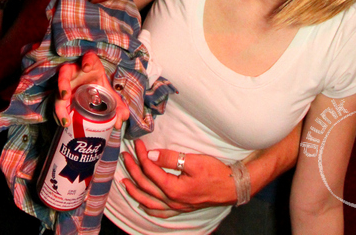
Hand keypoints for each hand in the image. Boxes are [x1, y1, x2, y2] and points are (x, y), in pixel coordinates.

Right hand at [55, 52, 128, 130]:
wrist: (90, 85)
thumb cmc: (97, 84)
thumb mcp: (108, 91)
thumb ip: (117, 105)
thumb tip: (120, 121)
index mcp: (91, 66)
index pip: (89, 58)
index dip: (87, 61)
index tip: (86, 67)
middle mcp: (75, 72)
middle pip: (65, 73)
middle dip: (63, 84)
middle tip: (65, 96)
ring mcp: (66, 83)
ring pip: (57, 94)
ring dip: (60, 105)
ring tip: (65, 120)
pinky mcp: (61, 94)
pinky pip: (58, 103)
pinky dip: (61, 113)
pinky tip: (65, 123)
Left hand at [120, 140, 235, 217]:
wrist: (230, 187)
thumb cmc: (214, 172)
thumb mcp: (193, 161)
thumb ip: (171, 158)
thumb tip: (151, 155)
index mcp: (173, 188)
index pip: (150, 171)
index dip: (142, 156)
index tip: (137, 144)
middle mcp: (171, 201)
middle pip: (146, 186)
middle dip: (133, 170)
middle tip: (126, 156)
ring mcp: (175, 207)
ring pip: (148, 201)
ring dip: (135, 191)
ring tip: (125, 181)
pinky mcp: (180, 208)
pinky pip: (159, 212)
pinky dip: (148, 207)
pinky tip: (142, 203)